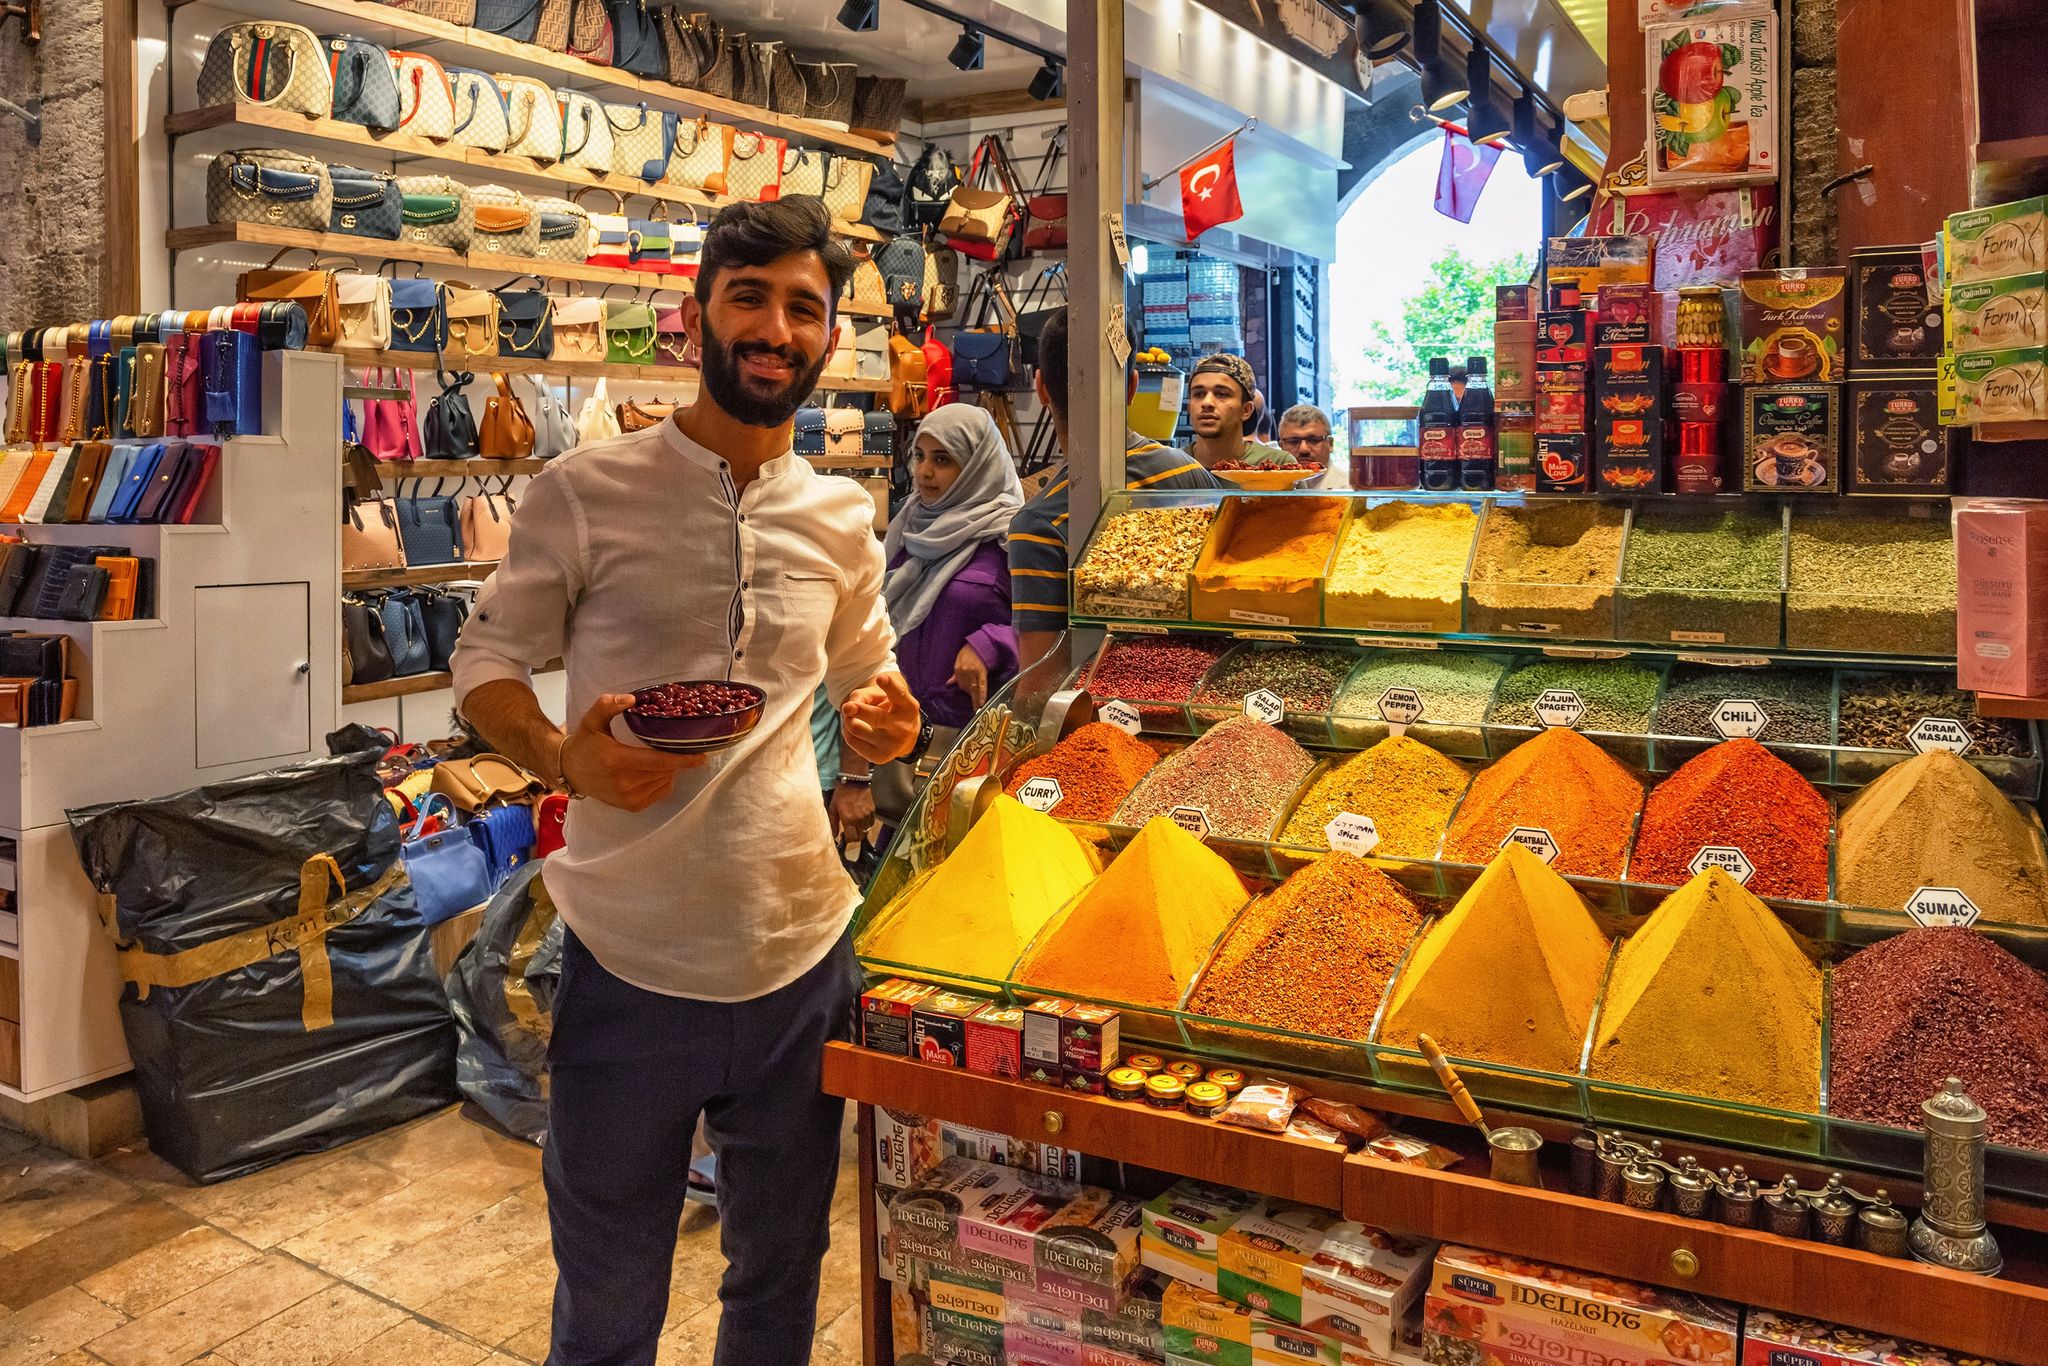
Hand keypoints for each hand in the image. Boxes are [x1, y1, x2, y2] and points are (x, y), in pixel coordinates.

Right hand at [560, 693, 703, 812]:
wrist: (569, 772)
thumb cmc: (584, 743)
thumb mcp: (592, 720)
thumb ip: (608, 705)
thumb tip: (632, 699)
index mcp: (617, 760)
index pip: (658, 761)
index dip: (683, 759)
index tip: (702, 756)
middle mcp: (624, 783)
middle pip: (665, 771)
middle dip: (676, 759)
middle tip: (676, 745)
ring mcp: (629, 798)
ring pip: (665, 781)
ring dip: (669, 769)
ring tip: (658, 757)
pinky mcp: (632, 806)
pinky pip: (660, 792)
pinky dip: (663, 780)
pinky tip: (653, 770)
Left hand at [829, 781, 876, 845]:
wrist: (854, 781)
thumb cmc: (842, 793)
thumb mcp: (833, 808)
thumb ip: (833, 823)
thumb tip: (833, 835)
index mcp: (849, 819)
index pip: (851, 838)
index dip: (847, 840)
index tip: (844, 837)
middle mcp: (860, 819)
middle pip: (860, 837)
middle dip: (854, 838)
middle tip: (849, 834)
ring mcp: (867, 815)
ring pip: (866, 831)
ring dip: (860, 831)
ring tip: (854, 826)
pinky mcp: (872, 811)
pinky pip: (871, 823)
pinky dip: (866, 825)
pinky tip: (860, 820)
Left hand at [841, 671, 921, 765]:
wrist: (904, 739)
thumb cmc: (890, 710)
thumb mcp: (883, 696)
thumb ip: (864, 695)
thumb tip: (848, 709)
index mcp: (908, 707)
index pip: (899, 694)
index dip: (890, 686)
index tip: (881, 677)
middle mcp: (903, 727)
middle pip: (876, 717)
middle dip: (860, 711)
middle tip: (847, 707)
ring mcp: (892, 745)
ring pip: (857, 728)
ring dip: (848, 719)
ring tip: (851, 716)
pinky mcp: (880, 758)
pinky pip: (852, 741)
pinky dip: (847, 731)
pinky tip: (854, 728)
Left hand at [951, 645, 988, 709]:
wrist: (979, 644)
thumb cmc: (968, 652)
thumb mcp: (958, 660)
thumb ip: (955, 674)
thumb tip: (949, 683)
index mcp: (958, 669)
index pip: (960, 684)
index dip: (964, 689)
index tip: (968, 694)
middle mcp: (964, 672)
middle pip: (966, 688)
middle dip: (970, 696)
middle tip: (974, 706)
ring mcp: (973, 673)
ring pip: (973, 689)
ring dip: (975, 699)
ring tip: (977, 708)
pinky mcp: (982, 673)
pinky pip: (982, 686)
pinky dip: (982, 695)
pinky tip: (982, 703)